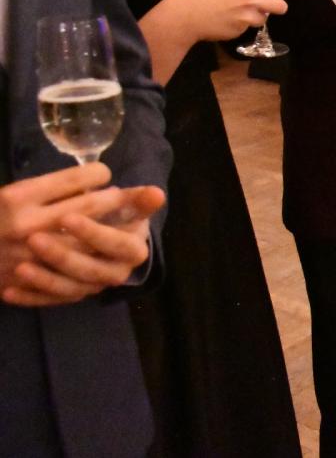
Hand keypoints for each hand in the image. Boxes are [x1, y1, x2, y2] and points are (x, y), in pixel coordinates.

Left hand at [4, 185, 163, 307]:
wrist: (95, 240)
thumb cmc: (110, 216)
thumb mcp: (121, 205)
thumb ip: (134, 201)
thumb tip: (158, 194)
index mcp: (132, 249)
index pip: (121, 246)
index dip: (96, 234)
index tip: (68, 217)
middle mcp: (115, 271)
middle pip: (93, 270)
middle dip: (64, 256)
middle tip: (34, 238)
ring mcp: (90, 286)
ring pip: (70, 289)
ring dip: (45, 280)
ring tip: (20, 265)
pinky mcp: (68, 296)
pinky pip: (49, 303)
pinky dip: (30, 298)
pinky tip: (9, 291)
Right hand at [178, 0, 294, 42]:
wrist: (185, 16)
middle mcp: (250, 0)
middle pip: (280, 6)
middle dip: (279, 6)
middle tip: (273, 5)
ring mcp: (247, 17)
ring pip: (263, 19)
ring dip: (256, 16)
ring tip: (238, 13)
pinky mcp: (241, 31)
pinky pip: (248, 27)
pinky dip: (242, 25)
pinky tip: (228, 21)